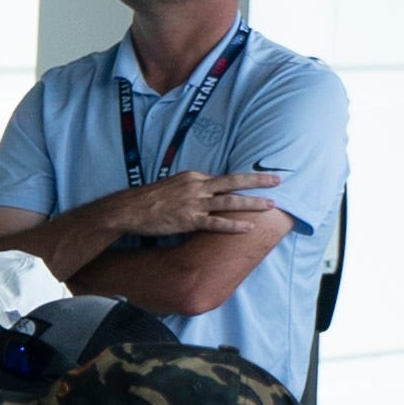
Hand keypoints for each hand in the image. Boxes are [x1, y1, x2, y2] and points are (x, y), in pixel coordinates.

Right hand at [154, 165, 289, 234]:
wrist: (128, 210)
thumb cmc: (147, 199)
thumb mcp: (171, 185)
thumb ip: (191, 187)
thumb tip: (205, 192)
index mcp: (193, 176)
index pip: (222, 178)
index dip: (241, 181)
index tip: (258, 180)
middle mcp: (197, 186)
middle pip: (233, 181)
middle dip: (258, 181)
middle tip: (278, 181)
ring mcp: (194, 203)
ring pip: (230, 201)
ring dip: (253, 202)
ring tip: (271, 205)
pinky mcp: (189, 220)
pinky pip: (216, 223)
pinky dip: (234, 225)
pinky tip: (248, 227)